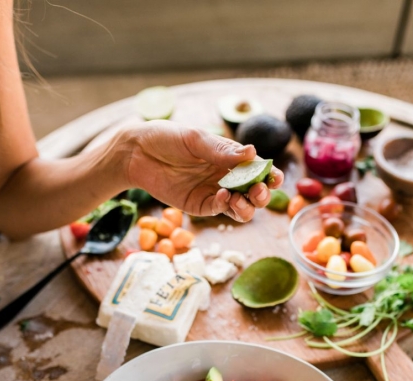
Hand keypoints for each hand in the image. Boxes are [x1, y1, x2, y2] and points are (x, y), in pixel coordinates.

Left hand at [123, 120, 283, 221]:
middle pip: (255, 193)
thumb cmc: (167, 138)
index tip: (276, 177)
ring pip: (241, 208)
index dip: (271, 175)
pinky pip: (220, 210)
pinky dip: (226, 206)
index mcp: (231, 157)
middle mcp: (227, 176)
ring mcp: (214, 193)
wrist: (137, 153)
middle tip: (258, 191)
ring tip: (240, 199)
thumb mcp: (194, 139)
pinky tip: (222, 196)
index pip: (258, 169)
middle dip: (262, 195)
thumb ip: (221, 150)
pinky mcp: (200, 205)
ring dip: (248, 207)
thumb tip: (252, 153)